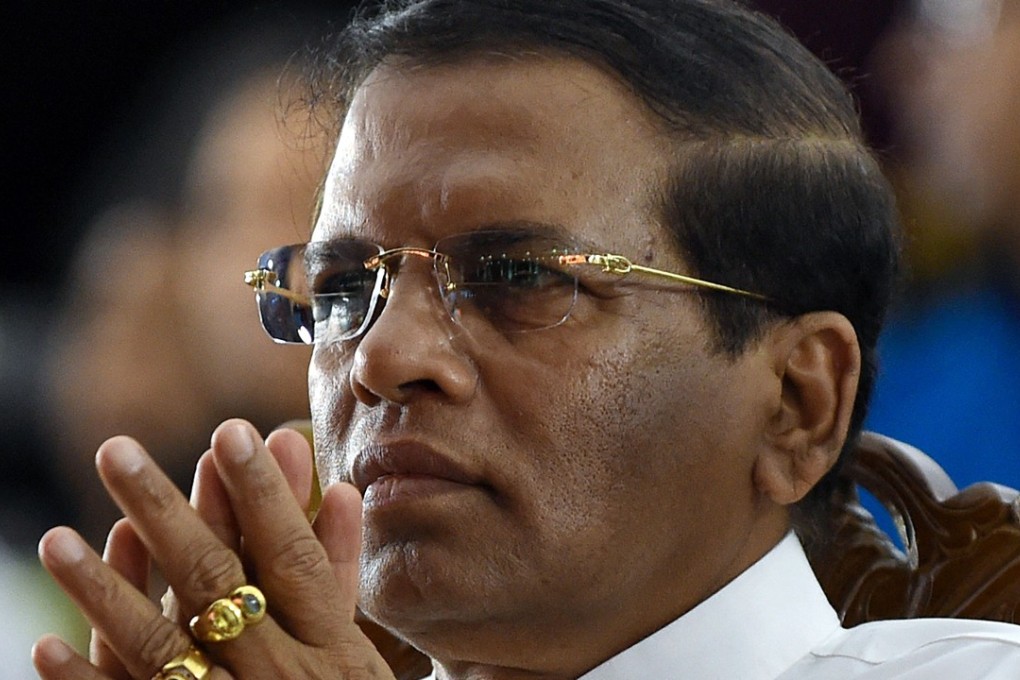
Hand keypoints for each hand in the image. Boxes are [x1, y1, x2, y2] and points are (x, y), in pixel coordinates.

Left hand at [33, 419, 397, 679]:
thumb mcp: (357, 647)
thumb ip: (341, 573)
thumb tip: (341, 489)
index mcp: (330, 647)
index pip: (292, 558)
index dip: (262, 495)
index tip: (231, 431)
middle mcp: (278, 674)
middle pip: (216, 584)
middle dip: (165, 512)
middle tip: (114, 451)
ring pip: (160, 646)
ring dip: (101, 592)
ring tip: (53, 540)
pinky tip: (44, 646)